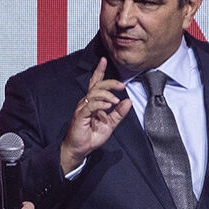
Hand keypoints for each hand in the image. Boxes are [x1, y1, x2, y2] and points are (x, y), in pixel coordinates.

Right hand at [60, 58, 130, 173]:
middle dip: (110, 83)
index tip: (104, 60)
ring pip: (94, 93)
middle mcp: (86, 102)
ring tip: (115, 101)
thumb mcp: (110, 124)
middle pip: (97, 85)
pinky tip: (108, 106)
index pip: (95, 82)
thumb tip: (128, 102)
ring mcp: (82, 108)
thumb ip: (119, 113)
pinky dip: (100, 104)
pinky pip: (91, 105)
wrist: (80, 149)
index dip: (99, 70)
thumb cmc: (91, 135)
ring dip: (107, 95)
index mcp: (93, 102)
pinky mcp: (80, 115)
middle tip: (121, 85)